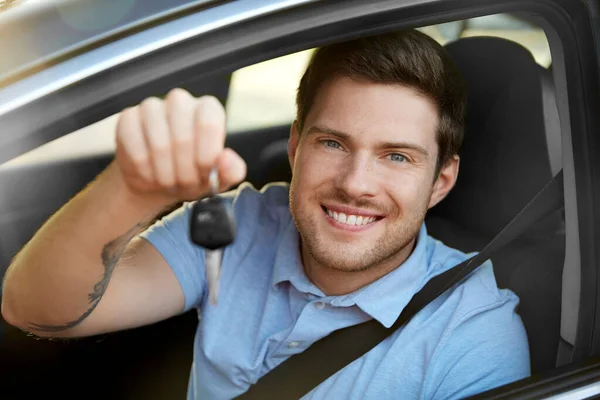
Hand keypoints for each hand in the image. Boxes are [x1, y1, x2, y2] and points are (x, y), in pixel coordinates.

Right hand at [114, 89, 246, 203]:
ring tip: (168, 181)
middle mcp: (181, 102)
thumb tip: (226, 159)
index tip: (204, 174)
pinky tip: (149, 173)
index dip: (205, 156)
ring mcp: (152, 107)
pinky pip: (135, 148)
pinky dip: (144, 170)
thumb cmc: (194, 174)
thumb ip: (231, 170)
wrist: (159, 182)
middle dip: (185, 172)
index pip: (209, 124)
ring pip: (159, 145)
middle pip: (183, 138)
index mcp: (208, 109)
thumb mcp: (220, 178)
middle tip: (185, 183)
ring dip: (165, 174)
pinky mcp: (128, 119)